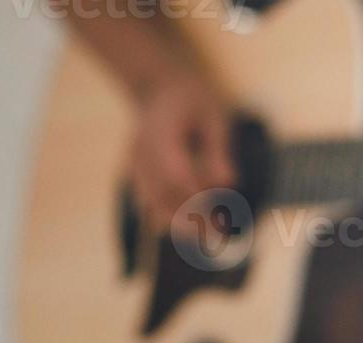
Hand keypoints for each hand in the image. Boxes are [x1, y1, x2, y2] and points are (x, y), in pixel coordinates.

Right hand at [130, 69, 235, 231]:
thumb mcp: (214, 114)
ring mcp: (133, 162)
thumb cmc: (193, 98)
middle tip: (219, 235)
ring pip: (150, 202)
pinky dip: (167, 217)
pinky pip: (147, 201)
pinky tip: (191, 229)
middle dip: (190, 218)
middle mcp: (140, 149)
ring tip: (209, 236)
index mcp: (159, 130)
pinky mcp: (134, 173)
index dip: (197, 198)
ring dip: (178, 223)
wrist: (158, 87)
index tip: (221, 216)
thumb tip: (229, 182)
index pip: (175, 173)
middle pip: (160, 194)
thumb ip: (218, 149)